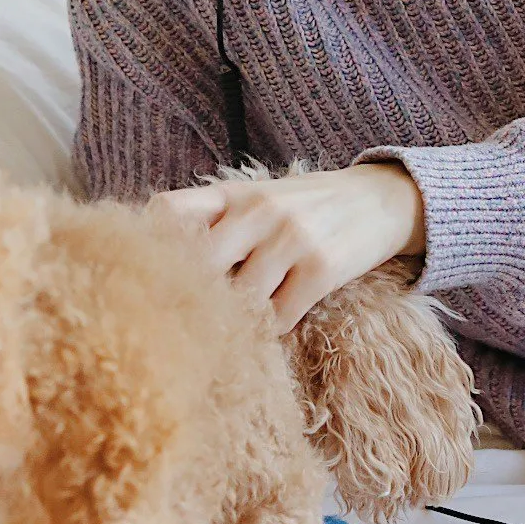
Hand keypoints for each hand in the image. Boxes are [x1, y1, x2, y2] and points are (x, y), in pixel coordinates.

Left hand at [153, 162, 424, 333]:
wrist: (379, 200)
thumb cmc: (304, 208)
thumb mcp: (255, 199)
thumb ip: (212, 223)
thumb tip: (158, 272)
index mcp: (232, 193)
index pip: (168, 213)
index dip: (149, 249)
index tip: (145, 281)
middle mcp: (257, 210)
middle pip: (198, 265)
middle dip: (189, 300)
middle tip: (185, 327)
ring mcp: (290, 238)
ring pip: (239, 299)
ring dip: (235, 322)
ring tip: (235, 330)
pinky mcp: (321, 267)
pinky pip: (279, 317)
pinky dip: (271, 330)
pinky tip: (274, 322)